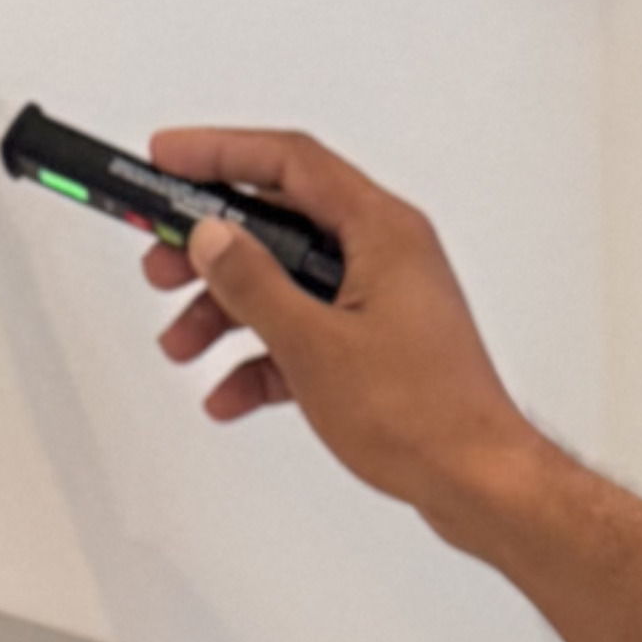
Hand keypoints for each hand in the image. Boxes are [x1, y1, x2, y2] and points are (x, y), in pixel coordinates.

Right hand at [137, 125, 545, 545]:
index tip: (166, 158)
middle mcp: (387, 256)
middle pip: (281, 226)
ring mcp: (385, 303)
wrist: (481, 487)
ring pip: (288, 286)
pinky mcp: (381, 350)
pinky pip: (308, 336)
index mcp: (381, 231)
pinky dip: (266, 360)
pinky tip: (229, 394)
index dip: (220, 154)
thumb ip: (254, 284)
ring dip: (228, 312)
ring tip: (181, 344)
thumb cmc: (425, 417)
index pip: (290, 162)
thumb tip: (212, 239)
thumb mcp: (314, 345)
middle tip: (160, 265)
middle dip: (213, 250)